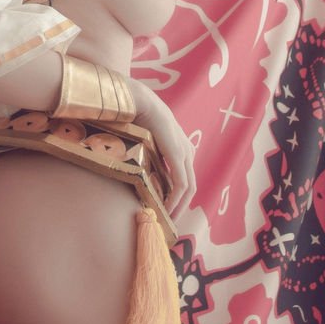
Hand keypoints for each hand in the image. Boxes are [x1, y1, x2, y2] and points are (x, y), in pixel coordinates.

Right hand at [128, 78, 195, 223]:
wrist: (138, 100)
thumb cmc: (135, 117)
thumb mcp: (143, 142)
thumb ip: (145, 158)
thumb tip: (134, 175)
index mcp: (180, 148)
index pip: (184, 179)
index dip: (178, 198)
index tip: (166, 212)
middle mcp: (187, 151)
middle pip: (190, 188)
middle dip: (180, 207)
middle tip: (168, 223)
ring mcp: (185, 153)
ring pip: (188, 189)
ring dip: (178, 207)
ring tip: (166, 220)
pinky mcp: (178, 154)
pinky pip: (181, 184)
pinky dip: (175, 199)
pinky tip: (165, 209)